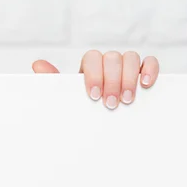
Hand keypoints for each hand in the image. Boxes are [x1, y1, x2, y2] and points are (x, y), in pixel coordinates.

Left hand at [32, 50, 159, 109]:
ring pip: (130, 57)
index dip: (94, 74)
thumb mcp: (69, 98)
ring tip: (127, 100)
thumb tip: (37, 65)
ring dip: (129, 78)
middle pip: (112, 57)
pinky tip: (146, 84)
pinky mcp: (144, 73)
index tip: (94, 95)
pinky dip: (150, 69)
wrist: (102, 129)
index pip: (92, 58)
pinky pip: (149, 61)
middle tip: (110, 104)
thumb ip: (54, 81)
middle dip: (112, 81)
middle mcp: (108, 63)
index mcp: (89, 67)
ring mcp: (127, 67)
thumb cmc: (84, 109)